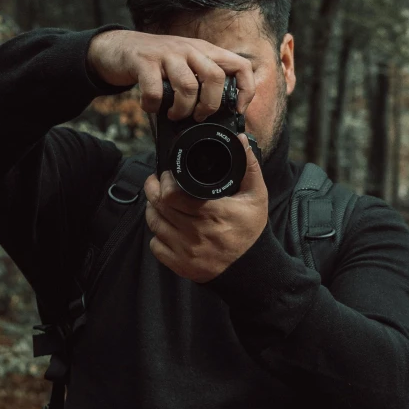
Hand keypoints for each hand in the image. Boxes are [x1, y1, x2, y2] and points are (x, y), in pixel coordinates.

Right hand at [87, 28, 255, 119]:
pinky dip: (153, 106)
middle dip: (209, 105)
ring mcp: (167, 54)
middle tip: (198, 116)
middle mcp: (189, 49)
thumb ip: (202, 80)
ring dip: (182, 109)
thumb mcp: (186, 64)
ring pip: (188, 86)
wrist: (118, 47)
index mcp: (205, 51)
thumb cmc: (156, 63)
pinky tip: (151, 107)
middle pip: (215, 77)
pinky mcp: (144, 61)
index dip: (245, 90)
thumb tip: (218, 113)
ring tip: (173, 114)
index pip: (240, 65)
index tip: (237, 109)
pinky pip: (155, 90)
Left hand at [143, 134, 267, 282]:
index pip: (172, 195)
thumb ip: (249, 167)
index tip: (167, 175)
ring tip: (158, 201)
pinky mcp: (180, 265)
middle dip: (153, 190)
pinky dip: (156, 235)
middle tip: (156, 182)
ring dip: (152, 209)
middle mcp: (196, 233)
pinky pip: (155, 246)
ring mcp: (186, 251)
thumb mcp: (256, 197)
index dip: (164, 182)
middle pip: (159, 207)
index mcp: (213, 213)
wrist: (251, 268)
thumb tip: (242, 140)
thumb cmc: (250, 230)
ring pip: (154, 224)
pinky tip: (166, 226)